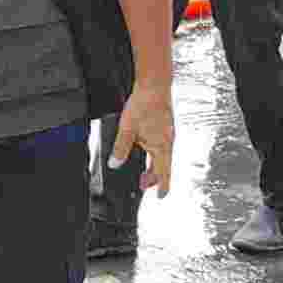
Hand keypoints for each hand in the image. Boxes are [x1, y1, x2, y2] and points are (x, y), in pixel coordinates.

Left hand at [108, 82, 173, 196]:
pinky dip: (153, 153)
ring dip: (152, 165)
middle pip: (162, 166)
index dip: (163, 186)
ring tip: (142, 170)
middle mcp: (167, 142)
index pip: (164, 173)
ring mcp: (167, 134)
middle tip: (142, 185)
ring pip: (161, 156)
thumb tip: (115, 164)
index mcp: (162, 146)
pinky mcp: (164, 127)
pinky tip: (145, 149)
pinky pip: (160, 146)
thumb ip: (121, 148)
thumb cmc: (144, 105)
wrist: (154, 85)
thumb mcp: (127, 129)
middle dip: (153, 177)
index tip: (160, 197)